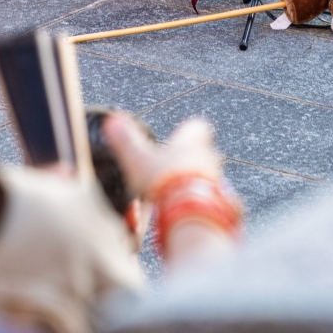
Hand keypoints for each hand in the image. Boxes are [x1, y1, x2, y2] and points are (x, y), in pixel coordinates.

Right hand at [102, 113, 225, 201]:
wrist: (191, 212)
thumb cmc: (165, 180)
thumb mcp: (137, 158)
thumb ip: (126, 141)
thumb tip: (112, 121)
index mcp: (191, 140)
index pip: (197, 126)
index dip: (189, 130)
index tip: (179, 136)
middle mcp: (209, 156)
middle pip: (204, 152)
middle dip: (190, 159)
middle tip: (172, 168)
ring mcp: (218, 179)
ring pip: (208, 175)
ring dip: (194, 181)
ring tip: (175, 193)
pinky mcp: (220, 202)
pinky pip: (211, 199)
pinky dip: (199, 201)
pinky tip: (185, 210)